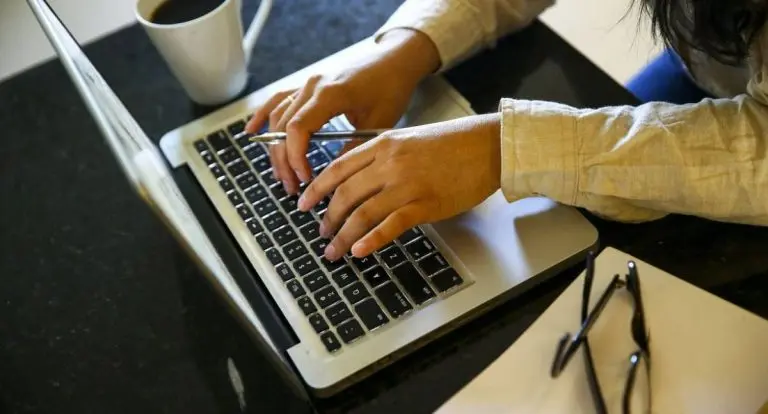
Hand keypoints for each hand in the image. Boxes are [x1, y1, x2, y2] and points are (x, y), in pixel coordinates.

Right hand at [244, 29, 439, 193]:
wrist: (394, 60)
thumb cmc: (391, 87)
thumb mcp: (378, 123)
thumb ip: (353, 149)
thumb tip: (335, 178)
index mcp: (330, 94)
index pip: (298, 129)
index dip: (295, 157)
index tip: (305, 179)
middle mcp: (312, 86)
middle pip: (283, 127)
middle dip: (284, 161)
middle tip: (292, 187)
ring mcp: (307, 84)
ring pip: (278, 117)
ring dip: (276, 148)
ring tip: (282, 174)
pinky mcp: (307, 85)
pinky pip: (278, 100)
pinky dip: (263, 116)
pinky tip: (251, 132)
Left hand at [297, 113, 501, 260]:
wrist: (488, 146)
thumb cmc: (453, 143)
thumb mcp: (409, 139)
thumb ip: (383, 156)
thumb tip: (360, 181)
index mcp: (383, 144)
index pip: (338, 168)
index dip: (316, 188)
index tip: (304, 203)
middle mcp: (390, 163)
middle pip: (345, 194)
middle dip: (328, 217)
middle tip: (320, 233)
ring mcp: (407, 184)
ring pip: (363, 213)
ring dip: (343, 235)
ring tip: (334, 250)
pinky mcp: (425, 203)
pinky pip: (391, 225)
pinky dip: (371, 240)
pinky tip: (359, 251)